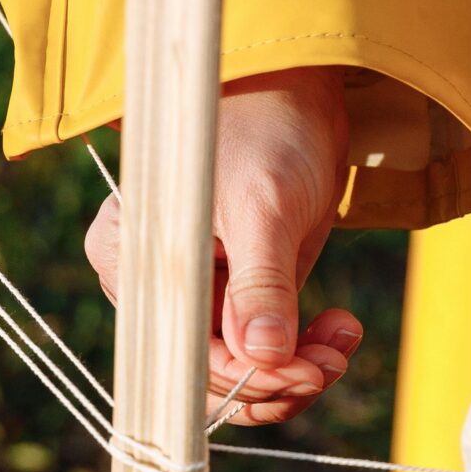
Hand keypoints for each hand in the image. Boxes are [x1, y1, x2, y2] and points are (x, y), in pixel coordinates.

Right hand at [85, 66, 360, 425]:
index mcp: (130, 261)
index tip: (308, 371)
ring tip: (341, 340)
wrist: (297, 92)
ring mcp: (195, 297)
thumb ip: (260, 284)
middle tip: (332, 360)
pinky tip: (340, 327)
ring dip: (296, 372)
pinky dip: (302, 353)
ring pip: (239, 372)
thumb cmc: (266, 127)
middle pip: (208, 374)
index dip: (246, 377)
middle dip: (277, 378)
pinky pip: (261, 352)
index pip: (181, 352)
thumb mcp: (264, 205)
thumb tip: (262, 358)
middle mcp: (154, 289)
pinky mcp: (235, 299)